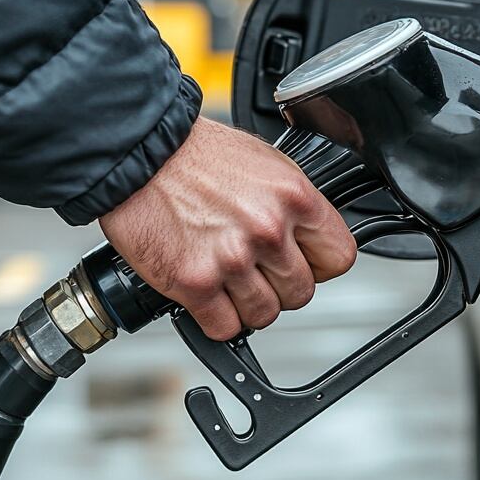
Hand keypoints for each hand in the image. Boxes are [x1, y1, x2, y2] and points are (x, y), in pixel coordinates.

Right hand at [100, 117, 356, 339]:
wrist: (140, 152)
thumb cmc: (196, 154)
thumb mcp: (266, 164)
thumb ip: (292, 206)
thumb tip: (308, 239)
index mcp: (294, 198)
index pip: (339, 258)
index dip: (319, 265)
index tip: (304, 264)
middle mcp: (267, 230)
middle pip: (301, 293)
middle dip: (279, 287)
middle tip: (255, 271)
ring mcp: (231, 258)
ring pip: (264, 315)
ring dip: (247, 306)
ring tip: (228, 282)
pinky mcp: (194, 282)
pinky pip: (225, 328)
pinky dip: (216, 319)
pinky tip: (207, 294)